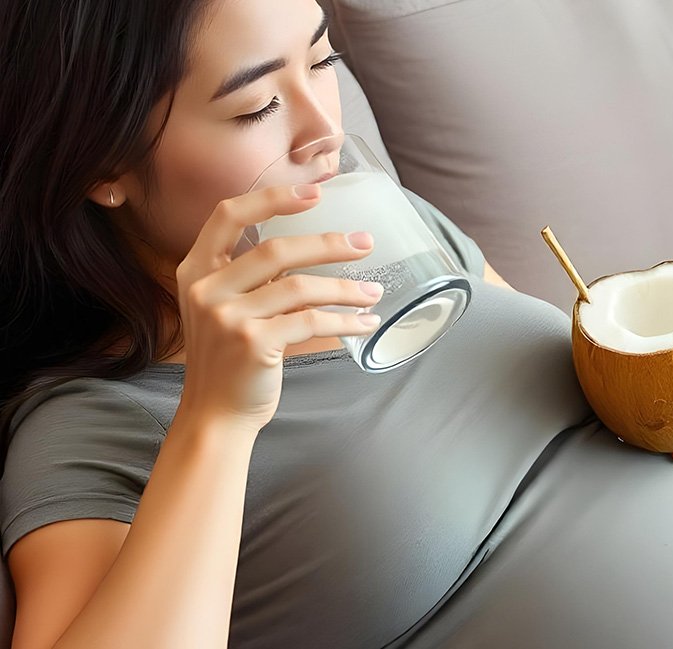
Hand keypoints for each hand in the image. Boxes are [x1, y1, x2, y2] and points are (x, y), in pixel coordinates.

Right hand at [174, 184, 383, 435]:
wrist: (216, 414)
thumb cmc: (230, 358)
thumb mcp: (226, 307)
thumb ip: (252, 276)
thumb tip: (317, 245)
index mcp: (195, 270)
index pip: (228, 215)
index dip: (272, 198)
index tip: (315, 192)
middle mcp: (205, 289)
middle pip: (276, 249)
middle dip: (329, 243)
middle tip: (365, 243)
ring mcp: (226, 317)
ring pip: (300, 286)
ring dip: (345, 288)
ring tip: (373, 292)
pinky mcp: (253, 343)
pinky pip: (311, 321)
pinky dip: (345, 320)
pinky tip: (365, 323)